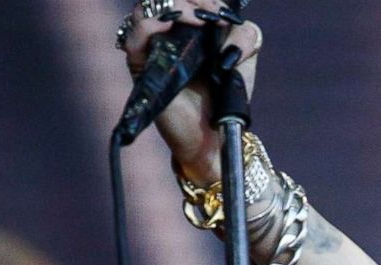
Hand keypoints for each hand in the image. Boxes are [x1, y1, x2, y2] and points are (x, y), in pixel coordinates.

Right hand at [119, 0, 262, 182]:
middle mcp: (168, 34)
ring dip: (173, 6)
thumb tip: (229, 26)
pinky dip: (150, 24)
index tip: (221, 13)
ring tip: (198, 20)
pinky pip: (134, 37)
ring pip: (147, 9)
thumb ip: (247, 37)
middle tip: (210, 15)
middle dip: (191, 0)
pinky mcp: (142, 68)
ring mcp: (152, 49)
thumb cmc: (225, 97)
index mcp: (191, 28)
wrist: (214, 134)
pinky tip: (172, 25)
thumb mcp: (245, 62)